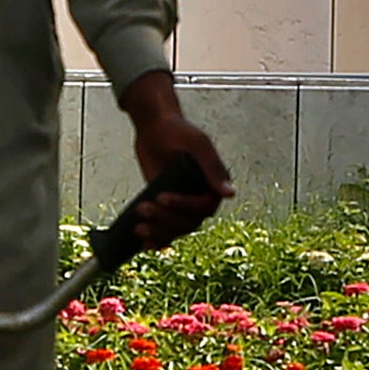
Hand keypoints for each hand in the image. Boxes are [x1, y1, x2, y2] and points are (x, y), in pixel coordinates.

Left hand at [110, 70, 230, 234]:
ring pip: (177, 229)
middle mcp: (202, 197)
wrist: (154, 126)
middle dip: (165, 220)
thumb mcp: (196, 144)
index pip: (204, 208)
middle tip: (143, 208)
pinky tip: (144, 243)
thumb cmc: (177, 129)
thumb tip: (230, 194)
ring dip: (158, 231)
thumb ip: (212, 167)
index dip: (184, 206)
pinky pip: (167, 229)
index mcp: (214, 184)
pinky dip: (157, 238)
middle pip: (189, 223)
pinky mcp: (168, 207)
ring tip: (138, 226)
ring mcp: (184, 204)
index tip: (162, 197)